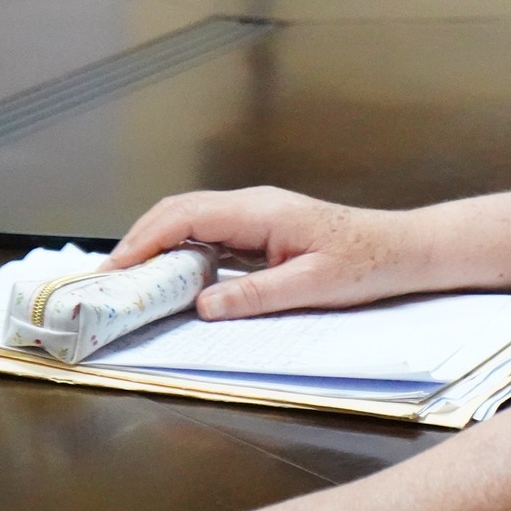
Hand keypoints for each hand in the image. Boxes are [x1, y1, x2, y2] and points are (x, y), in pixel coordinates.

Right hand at [105, 186, 419, 319]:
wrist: (400, 249)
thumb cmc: (365, 263)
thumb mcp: (311, 286)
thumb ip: (255, 295)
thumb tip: (201, 305)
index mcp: (261, 212)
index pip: (186, 217)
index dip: (145, 241)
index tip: (116, 269)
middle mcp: (254, 205)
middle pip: (180, 210)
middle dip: (140, 239)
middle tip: (110, 276)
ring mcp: (257, 214)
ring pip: (192, 218)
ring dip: (158, 242)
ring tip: (131, 277)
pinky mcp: (263, 228)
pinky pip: (211, 232)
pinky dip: (182, 248)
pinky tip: (173, 274)